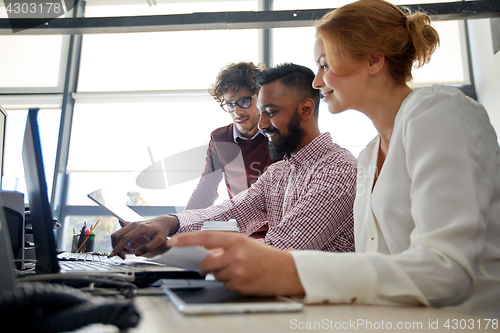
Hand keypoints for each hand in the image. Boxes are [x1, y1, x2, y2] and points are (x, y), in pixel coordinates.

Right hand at [109, 215, 179, 257]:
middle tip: (123, 256)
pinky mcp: (130, 226)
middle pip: (117, 235)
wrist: (162, 222)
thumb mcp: (159, 240)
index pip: (125, 238)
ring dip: (118, 245)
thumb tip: (136, 253)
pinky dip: (120, 242)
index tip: (113, 255)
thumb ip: (148, 247)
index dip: (118, 247)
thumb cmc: (162, 230)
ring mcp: (131, 225)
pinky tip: (127, 248)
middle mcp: (134, 225)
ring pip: (117, 235)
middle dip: (116, 247)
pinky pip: (120, 234)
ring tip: (127, 252)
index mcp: (141, 228)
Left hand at [167, 231, 304, 296]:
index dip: (186, 239)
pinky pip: (226, 286)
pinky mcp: (241, 286)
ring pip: (216, 276)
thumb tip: (203, 252)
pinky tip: (244, 278)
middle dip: (206, 266)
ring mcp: (238, 271)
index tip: (172, 241)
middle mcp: (236, 254)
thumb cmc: (267, 256)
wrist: (288, 271)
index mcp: (237, 240)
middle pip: (207, 263)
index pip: (205, 237)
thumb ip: (225, 246)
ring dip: (222, 275)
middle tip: (210, 265)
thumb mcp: (246, 243)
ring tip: (239, 270)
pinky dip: (231, 284)